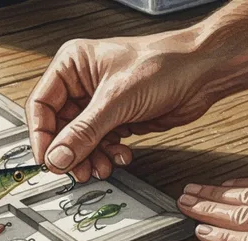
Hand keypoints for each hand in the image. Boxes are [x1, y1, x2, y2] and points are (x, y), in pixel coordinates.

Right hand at [24, 1, 247, 181]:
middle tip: (76, 170)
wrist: (206, 71)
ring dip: (89, 157)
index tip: (48, 159)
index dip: (42, 135)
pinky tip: (119, 156)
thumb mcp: (116, 100)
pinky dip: (107, 154)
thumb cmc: (166, 63)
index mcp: (72, 65)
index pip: (41, 105)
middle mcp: (82, 83)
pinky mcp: (116, 117)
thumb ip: (83, 133)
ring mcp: (99, 102)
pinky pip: (100, 143)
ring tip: (100, 168)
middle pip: (60, 127)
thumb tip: (58, 157)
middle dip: (70, 151)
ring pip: (80, 140)